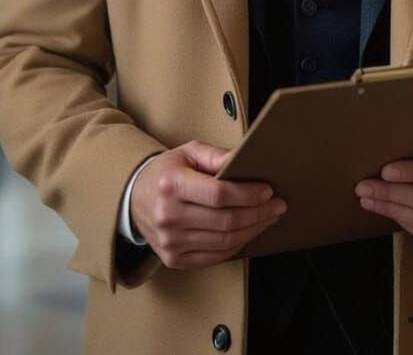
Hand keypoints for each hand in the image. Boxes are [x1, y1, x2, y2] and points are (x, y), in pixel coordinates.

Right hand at [129, 140, 286, 269]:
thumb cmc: (167, 172)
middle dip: (259, 213)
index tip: (268, 191)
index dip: (248, 195)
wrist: (134, 199)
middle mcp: (169, 216)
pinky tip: (249, 232)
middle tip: (278, 205)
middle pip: (225, 221)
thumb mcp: (188, 153)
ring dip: (253, 230)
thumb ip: (216, 156)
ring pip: (224, 242)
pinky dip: (237, 245)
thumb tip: (245, 161)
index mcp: (172, 185)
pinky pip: (214, 256)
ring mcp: (170, 242)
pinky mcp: (174, 259)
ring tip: (269, 218)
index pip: (219, 195)